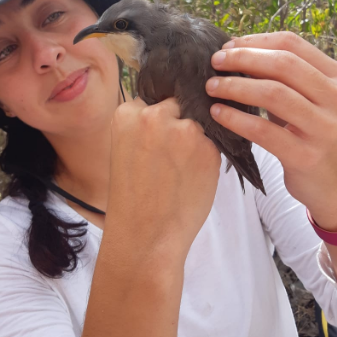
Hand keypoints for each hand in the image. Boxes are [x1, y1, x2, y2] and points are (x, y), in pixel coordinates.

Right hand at [106, 96, 221, 260]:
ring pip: (197, 124)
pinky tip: (193, 178)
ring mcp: (184, 130)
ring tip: (183, 170)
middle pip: (177, 105)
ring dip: (195, 140)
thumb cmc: (132, 198)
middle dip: (178, 122)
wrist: (146, 236)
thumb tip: (173, 113)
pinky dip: (206, 158)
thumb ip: (144, 128)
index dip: (159, 119)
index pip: (152, 100)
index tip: (157, 136)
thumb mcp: (125, 150)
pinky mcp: (208, 148)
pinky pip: (211, 144)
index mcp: (127, 114)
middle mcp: (155, 115)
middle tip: (173, 153)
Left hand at [205, 31, 336, 231]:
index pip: (292, 44)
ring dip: (236, 86)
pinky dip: (236, 119)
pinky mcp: (307, 156)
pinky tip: (217, 114)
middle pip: (284, 64)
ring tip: (212, 86)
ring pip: (274, 94)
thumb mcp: (305, 98)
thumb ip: (281, 75)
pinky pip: (264, 131)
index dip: (256, 41)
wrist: (331, 183)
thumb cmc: (309, 133)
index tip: (228, 45)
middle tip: (216, 61)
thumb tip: (235, 51)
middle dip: (243, 58)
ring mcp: (325, 128)